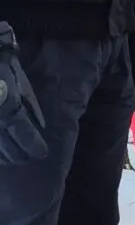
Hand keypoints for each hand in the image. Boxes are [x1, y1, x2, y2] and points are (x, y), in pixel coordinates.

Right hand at [0, 22, 47, 163]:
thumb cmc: (4, 68)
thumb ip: (31, 107)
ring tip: (11, 155)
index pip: (26, 139)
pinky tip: (0, 151)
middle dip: (21, 155)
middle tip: (26, 154)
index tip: (41, 151)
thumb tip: (40, 126)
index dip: (35, 148)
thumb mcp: (23, 86)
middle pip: (10, 152)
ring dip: (5, 156)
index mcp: (10, 110)